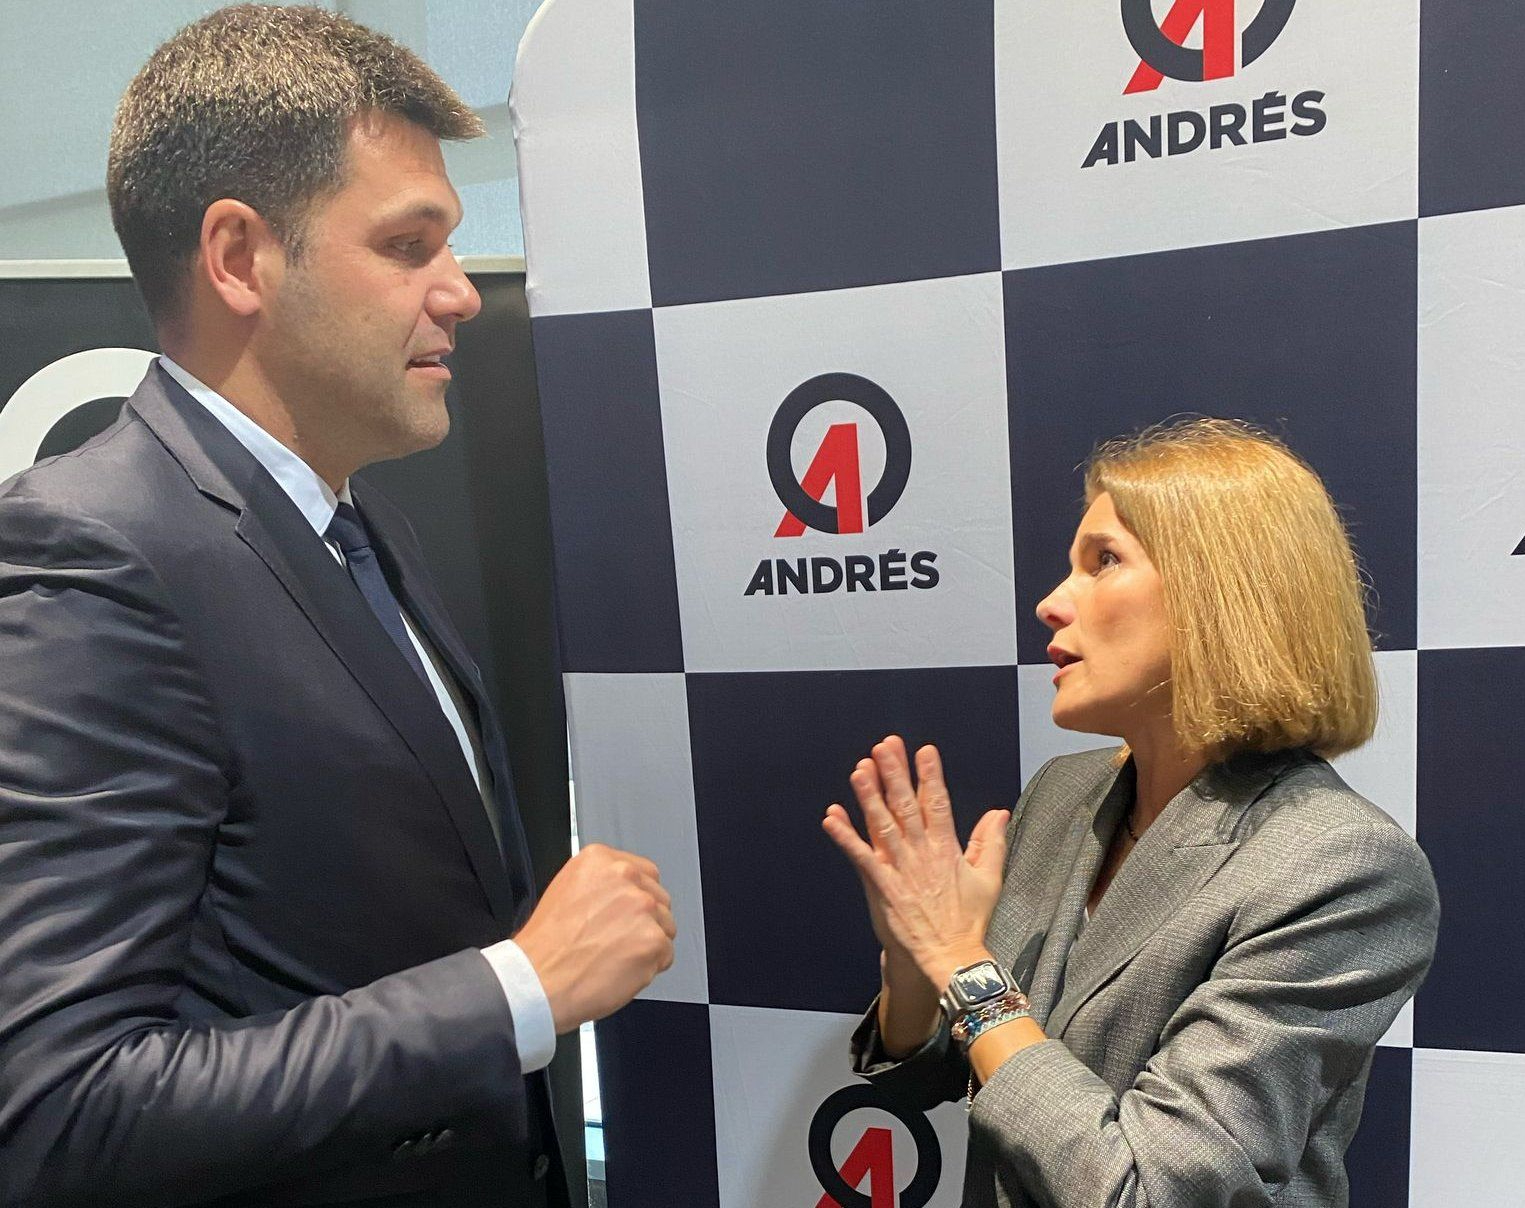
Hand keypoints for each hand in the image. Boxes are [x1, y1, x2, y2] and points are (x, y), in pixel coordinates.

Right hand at [514, 843, 675, 1032]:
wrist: (537, 981)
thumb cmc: (545, 948)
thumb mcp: (566, 891)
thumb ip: (600, 886)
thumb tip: (621, 894)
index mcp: (600, 860)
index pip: (644, 873)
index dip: (637, 898)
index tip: (626, 914)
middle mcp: (624, 877)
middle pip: (659, 899)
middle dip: (645, 921)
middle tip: (618, 940)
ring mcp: (642, 907)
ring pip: (666, 927)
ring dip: (648, 944)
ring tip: (615, 956)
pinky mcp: (653, 940)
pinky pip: (666, 955)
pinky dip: (650, 967)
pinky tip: (621, 970)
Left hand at [822, 736, 1010, 991]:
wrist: (950, 957)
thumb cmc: (968, 920)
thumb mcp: (989, 878)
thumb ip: (991, 842)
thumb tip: (999, 811)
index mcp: (947, 849)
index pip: (938, 803)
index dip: (930, 775)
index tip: (924, 750)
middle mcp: (923, 853)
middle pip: (906, 806)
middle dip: (896, 773)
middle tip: (885, 746)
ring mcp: (900, 869)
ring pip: (882, 824)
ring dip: (869, 796)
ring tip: (860, 769)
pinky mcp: (882, 886)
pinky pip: (861, 856)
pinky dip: (846, 836)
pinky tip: (831, 817)